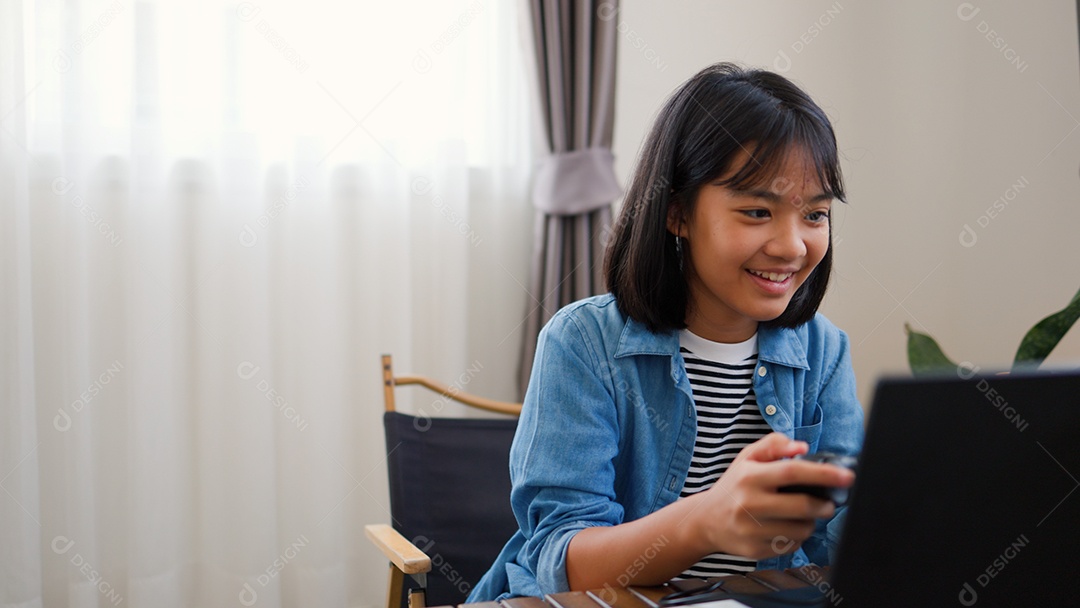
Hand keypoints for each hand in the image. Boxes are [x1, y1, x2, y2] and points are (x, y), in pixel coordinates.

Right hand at [694, 433, 854, 559]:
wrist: (706, 520)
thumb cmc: (734, 486)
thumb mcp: (747, 458)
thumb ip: (774, 445)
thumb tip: (801, 447)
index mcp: (749, 477)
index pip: (792, 472)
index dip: (823, 474)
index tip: (847, 476)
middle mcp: (749, 504)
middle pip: (802, 506)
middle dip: (824, 505)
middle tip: (828, 503)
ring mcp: (752, 529)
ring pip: (801, 529)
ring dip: (810, 522)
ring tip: (801, 515)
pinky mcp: (755, 550)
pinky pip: (791, 546)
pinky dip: (796, 537)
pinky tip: (785, 528)